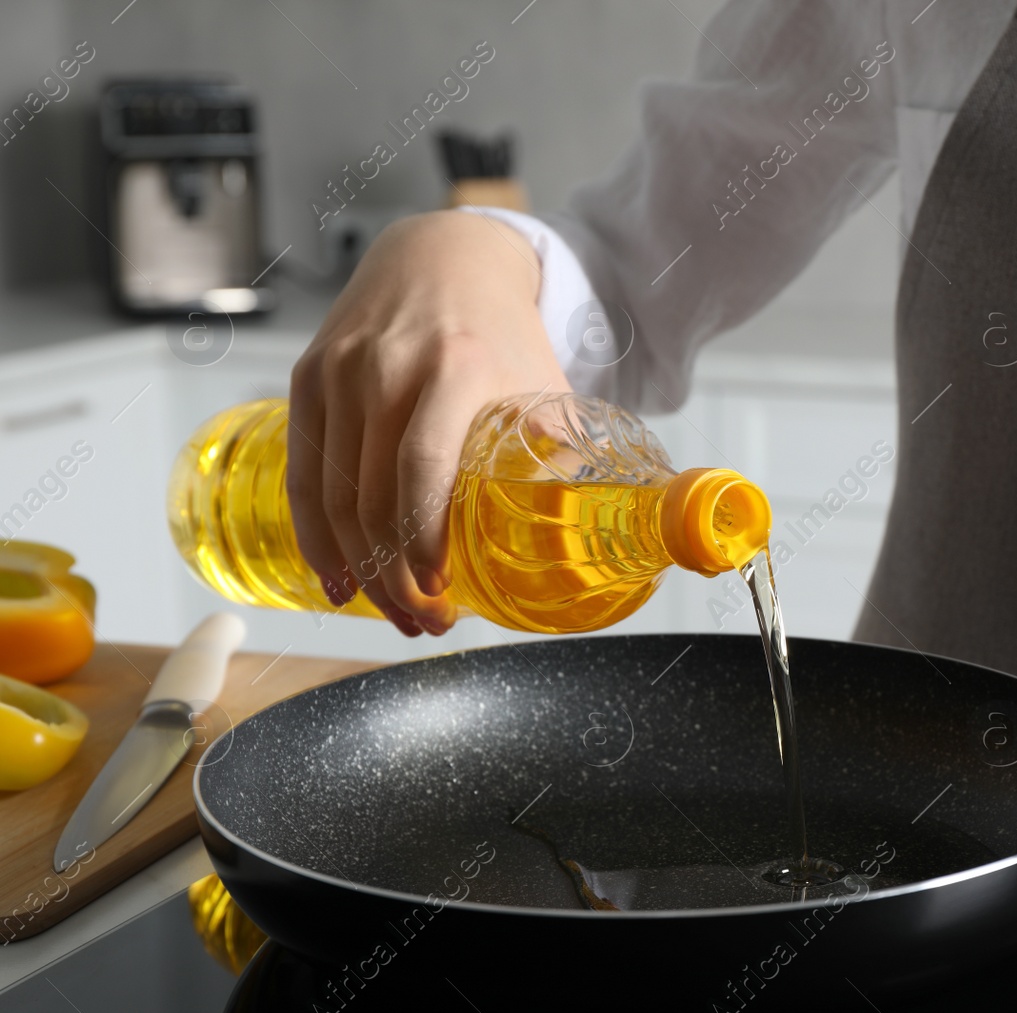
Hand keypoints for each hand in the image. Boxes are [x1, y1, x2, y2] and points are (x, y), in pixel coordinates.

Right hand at [288, 210, 570, 634]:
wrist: (442, 257)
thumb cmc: (500, 331)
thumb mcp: (544, 382)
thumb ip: (561, 453)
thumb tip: (585, 534)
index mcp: (457, 366)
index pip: (423, 465)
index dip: (424, 536)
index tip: (440, 589)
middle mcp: (387, 367)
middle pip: (373, 495)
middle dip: (396, 574)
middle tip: (426, 622)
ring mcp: (339, 371)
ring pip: (332, 493)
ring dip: (358, 567)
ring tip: (393, 613)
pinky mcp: (307, 378)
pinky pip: (303, 472)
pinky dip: (315, 534)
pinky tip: (336, 578)